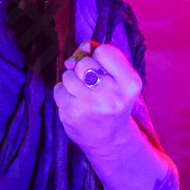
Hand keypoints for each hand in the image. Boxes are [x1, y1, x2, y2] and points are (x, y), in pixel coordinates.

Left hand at [53, 40, 141, 154]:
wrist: (110, 139)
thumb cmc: (112, 98)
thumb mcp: (119, 75)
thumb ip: (96, 53)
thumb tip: (70, 61)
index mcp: (130, 83)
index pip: (104, 51)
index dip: (98, 55)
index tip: (103, 68)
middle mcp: (113, 96)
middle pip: (84, 63)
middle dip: (83, 68)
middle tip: (91, 82)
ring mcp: (91, 107)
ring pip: (68, 75)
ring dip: (71, 80)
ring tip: (83, 92)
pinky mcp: (72, 115)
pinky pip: (58, 89)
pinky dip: (63, 92)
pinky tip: (75, 102)